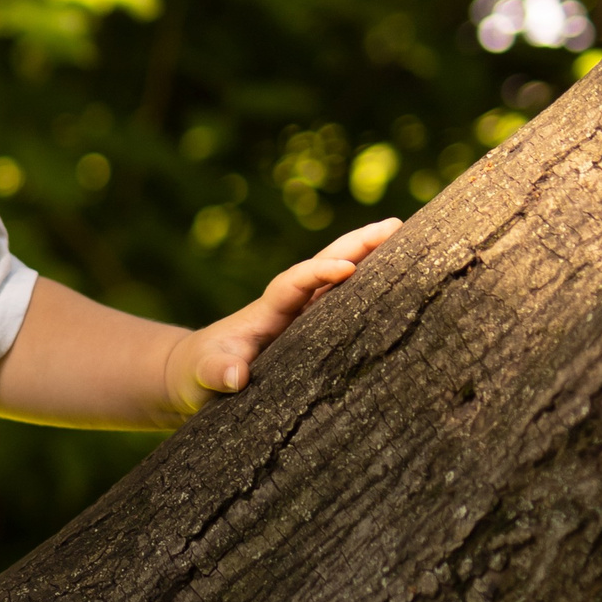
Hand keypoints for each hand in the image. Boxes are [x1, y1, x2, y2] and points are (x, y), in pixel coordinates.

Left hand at [162, 218, 400, 415]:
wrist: (193, 375)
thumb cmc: (197, 373)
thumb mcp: (201, 374)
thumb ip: (216, 372)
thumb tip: (236, 377)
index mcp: (266, 312)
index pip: (294, 284)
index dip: (319, 273)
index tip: (347, 267)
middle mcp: (288, 308)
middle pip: (324, 268)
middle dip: (357, 246)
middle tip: (396, 225)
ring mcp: (302, 319)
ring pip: (339, 284)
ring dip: (370, 261)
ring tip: (409, 240)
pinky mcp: (312, 336)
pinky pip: (345, 308)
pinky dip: (370, 292)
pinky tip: (400, 286)